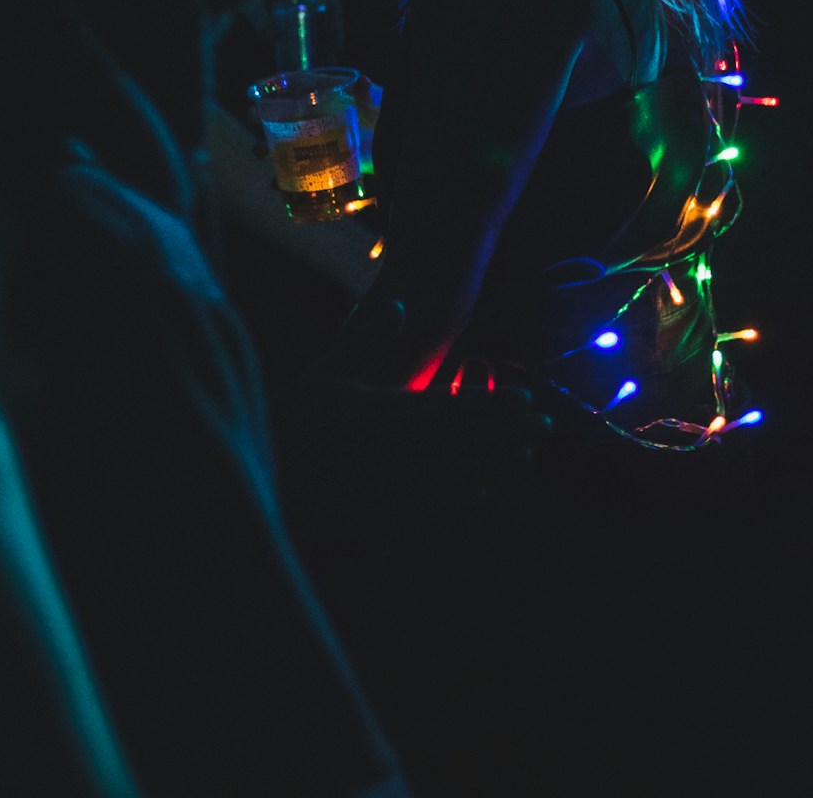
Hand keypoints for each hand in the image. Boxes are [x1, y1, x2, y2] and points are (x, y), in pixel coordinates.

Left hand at [235, 0, 344, 57]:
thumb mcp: (251, 1)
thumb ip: (258, 17)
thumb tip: (274, 39)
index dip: (336, 16)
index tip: (335, 37)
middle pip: (330, 10)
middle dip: (335, 31)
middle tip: (334, 54)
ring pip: (324, 17)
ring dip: (329, 36)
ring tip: (329, 58)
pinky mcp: (295, 6)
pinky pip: (314, 20)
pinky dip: (318, 35)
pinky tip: (316, 51)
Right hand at [275, 301, 552, 505]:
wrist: (265, 472)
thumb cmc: (293, 416)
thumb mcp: (328, 368)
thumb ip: (367, 337)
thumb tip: (399, 305)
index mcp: (390, 412)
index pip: (457, 406)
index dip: (497, 404)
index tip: (529, 400)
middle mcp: (401, 449)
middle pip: (470, 440)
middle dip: (511, 432)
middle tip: (548, 425)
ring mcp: (396, 482)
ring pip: (460, 473)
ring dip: (497, 463)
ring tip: (526, 455)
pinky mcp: (384, 506)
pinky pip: (434, 502)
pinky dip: (464, 496)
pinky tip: (485, 490)